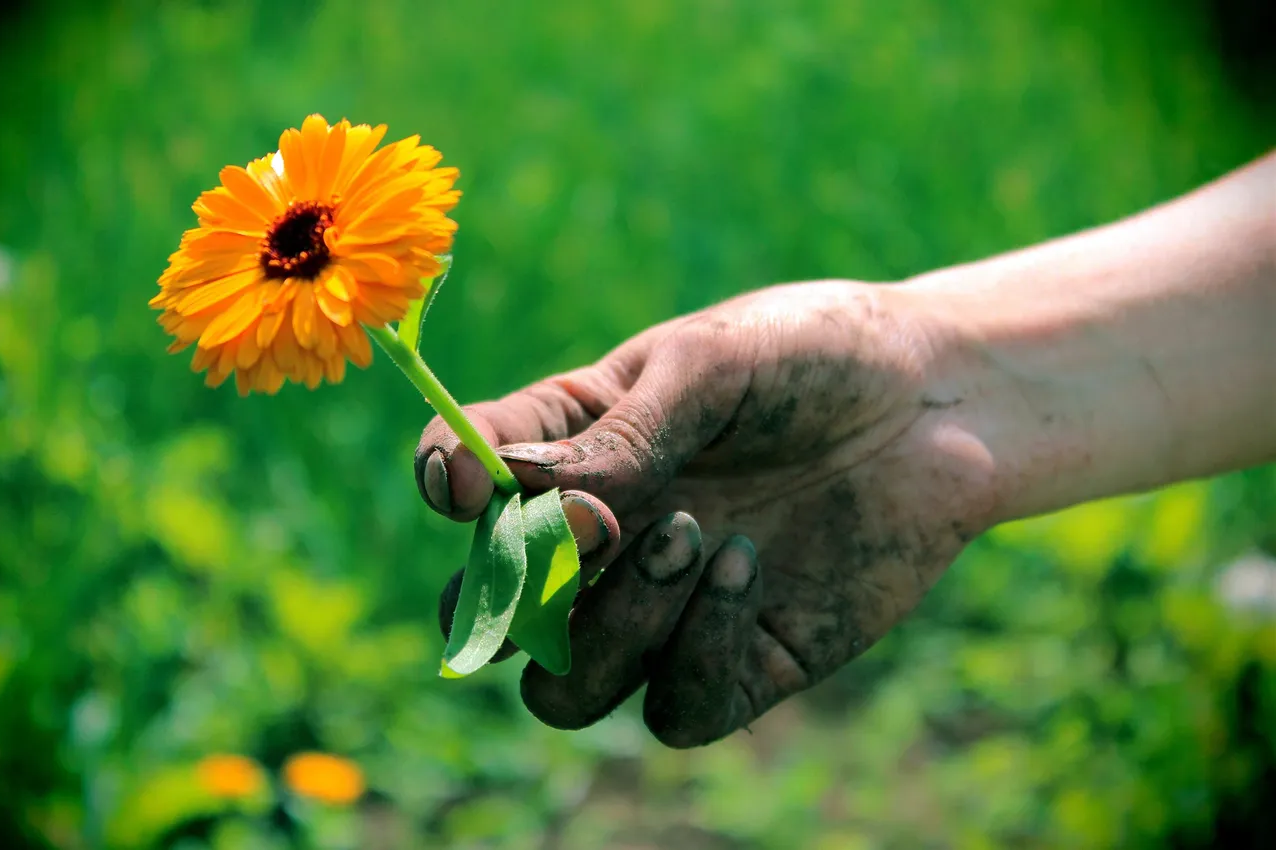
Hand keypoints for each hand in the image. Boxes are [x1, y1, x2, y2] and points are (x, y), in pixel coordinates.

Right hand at [419, 280, 999, 746]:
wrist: (940, 399)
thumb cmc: (810, 356)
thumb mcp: (710, 365)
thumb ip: (622, 435)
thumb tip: (535, 502)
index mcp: (574, 448)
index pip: (470, 480)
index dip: (447, 487)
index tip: (467, 486)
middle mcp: (605, 540)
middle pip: (495, 616)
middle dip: (510, 593)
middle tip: (585, 531)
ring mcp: (666, 611)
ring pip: (567, 688)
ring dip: (608, 627)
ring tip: (689, 535)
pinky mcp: (742, 661)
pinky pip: (676, 708)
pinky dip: (693, 651)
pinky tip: (745, 565)